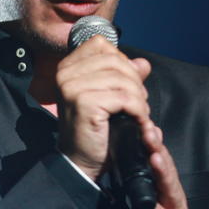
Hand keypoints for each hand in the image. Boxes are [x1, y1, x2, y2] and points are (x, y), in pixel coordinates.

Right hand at [55, 35, 151, 180]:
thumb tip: (144, 64)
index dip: (122, 61)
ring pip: (123, 79)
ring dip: (138, 98)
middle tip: (138, 104)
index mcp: (67, 67)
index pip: (102, 45)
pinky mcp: (84, 103)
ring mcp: (72, 87)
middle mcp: (65, 73)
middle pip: (115, 61)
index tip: (128, 85)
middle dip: (134, 82)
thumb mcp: (109, 97)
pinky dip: (138, 110)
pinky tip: (138, 122)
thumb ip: (125, 77)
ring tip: (139, 114)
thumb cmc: (93, 130)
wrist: (80, 163)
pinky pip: (125, 98)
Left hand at [141, 125, 208, 208]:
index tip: (143, 123)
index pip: (158, 159)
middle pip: (165, 167)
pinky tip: (154, 206)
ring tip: (156, 156)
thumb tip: (129, 157)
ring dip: (162, 172)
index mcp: (164, 185)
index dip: (151, 141)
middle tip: (149, 130)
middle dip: (157, 148)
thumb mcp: (151, 198)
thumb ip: (144, 179)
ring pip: (168, 188)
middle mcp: (171, 194)